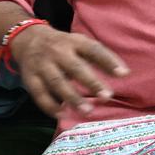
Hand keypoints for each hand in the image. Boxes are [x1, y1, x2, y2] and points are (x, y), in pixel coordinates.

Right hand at [10, 24, 129, 117]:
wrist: (28, 39)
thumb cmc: (64, 46)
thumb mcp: (81, 44)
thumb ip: (101, 57)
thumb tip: (126, 74)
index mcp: (75, 42)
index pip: (94, 50)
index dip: (109, 61)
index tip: (124, 74)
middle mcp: (58, 52)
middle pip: (75, 68)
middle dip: (91, 83)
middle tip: (107, 96)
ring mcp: (42, 65)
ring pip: (57, 83)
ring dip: (72, 98)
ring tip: (88, 111)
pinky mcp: (30, 78)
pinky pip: (39, 94)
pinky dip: (50, 106)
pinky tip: (62, 115)